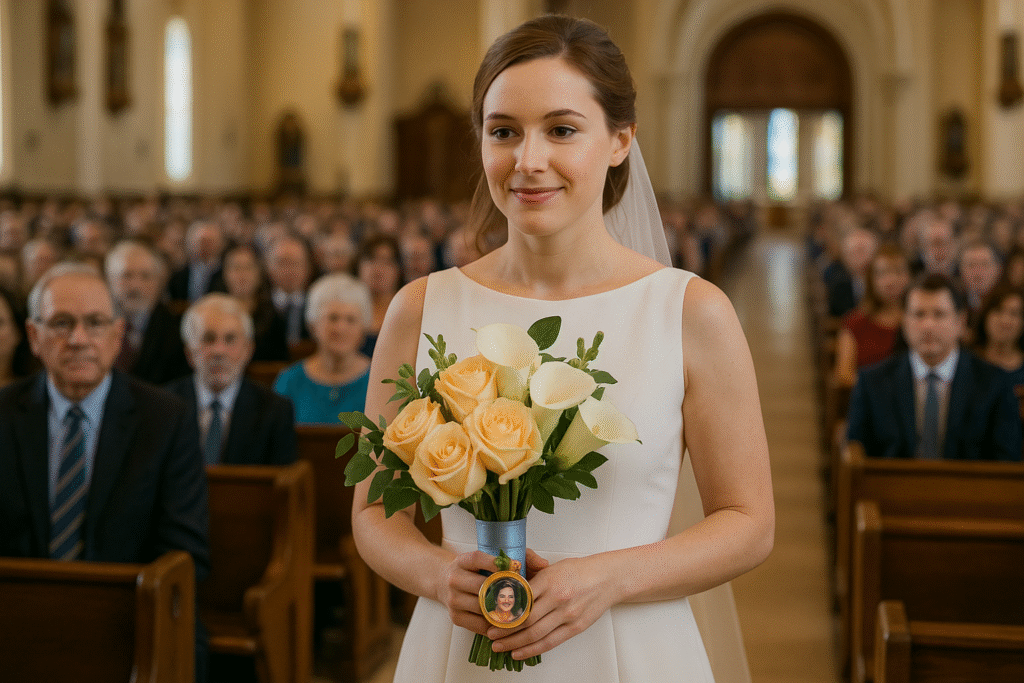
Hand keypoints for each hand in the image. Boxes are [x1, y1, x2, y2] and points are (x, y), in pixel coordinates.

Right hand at [436, 549, 549, 635]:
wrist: (446, 583)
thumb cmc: (479, 571)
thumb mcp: (492, 559)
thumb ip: (520, 557)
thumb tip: (544, 564)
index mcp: (463, 561)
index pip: (478, 558)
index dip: (496, 563)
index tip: (516, 567)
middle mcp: (455, 578)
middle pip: (482, 586)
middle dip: (505, 592)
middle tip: (526, 596)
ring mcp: (453, 599)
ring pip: (482, 608)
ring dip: (503, 612)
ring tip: (521, 612)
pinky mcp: (455, 617)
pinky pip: (479, 625)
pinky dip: (496, 626)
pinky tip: (508, 623)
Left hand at [486, 555, 617, 659]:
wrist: (607, 578)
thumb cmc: (579, 571)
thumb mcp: (552, 567)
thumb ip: (531, 578)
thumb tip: (507, 588)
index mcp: (549, 579)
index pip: (519, 598)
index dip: (503, 609)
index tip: (489, 615)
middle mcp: (558, 597)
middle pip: (524, 619)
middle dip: (504, 630)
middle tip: (490, 634)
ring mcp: (567, 614)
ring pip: (535, 634)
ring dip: (514, 643)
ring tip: (500, 646)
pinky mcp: (575, 628)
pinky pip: (550, 643)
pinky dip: (532, 650)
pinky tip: (519, 653)